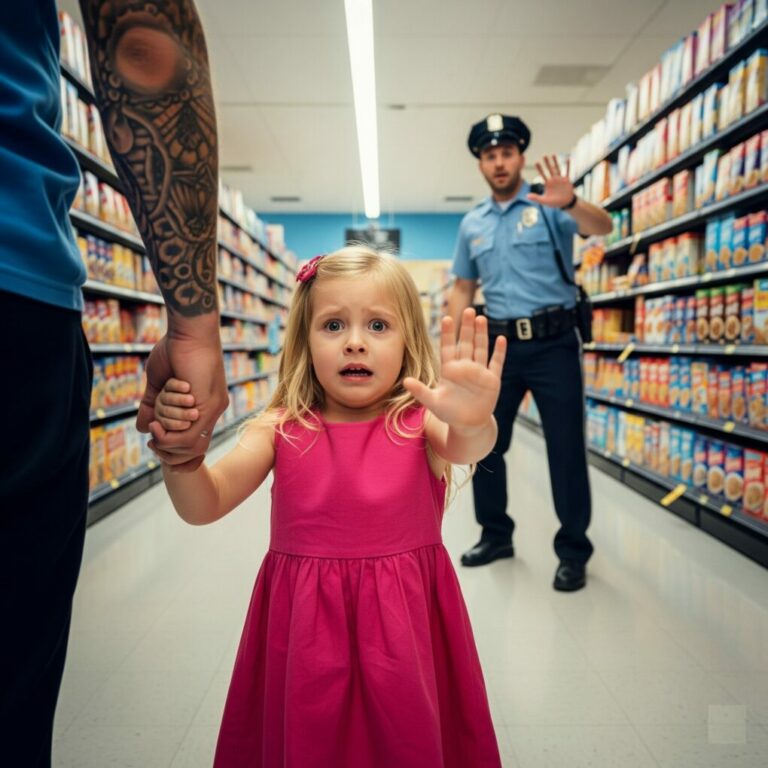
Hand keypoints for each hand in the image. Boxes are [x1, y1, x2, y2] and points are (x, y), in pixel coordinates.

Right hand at [136, 328, 228, 470]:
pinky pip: (186, 435)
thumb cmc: (175, 349)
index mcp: (206, 404)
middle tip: (154, 430)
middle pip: (192, 448)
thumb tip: (143, 428)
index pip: (196, 442)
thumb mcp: (159, 382)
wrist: (189, 331)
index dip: (175, 449)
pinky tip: (158, 421)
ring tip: (159, 410)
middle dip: (168, 447)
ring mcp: (213, 408)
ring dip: (165, 431)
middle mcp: (214, 409)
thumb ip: (152, 405)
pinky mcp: (207, 405)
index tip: (155, 440)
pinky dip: (168, 433)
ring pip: (186, 442)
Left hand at [403, 308, 505, 432]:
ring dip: (482, 334)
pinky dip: (499, 352)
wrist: (468, 424)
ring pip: (481, 348)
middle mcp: (464, 367)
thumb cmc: (449, 412)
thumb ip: (420, 391)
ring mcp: (479, 372)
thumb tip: (406, 381)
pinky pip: (496, 363)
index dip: (448, 334)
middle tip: (468, 310)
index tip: (447, 318)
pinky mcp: (492, 380)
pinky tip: (501, 339)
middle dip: (467, 328)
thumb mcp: (433, 402)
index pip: (448, 347)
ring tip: (481, 318)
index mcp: (449, 370)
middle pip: (466, 343)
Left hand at [527, 155, 574, 208]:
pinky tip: (568, 159)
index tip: (536, 162)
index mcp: (547, 184)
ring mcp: (560, 179)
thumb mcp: (544, 201)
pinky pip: (567, 172)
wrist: (565, 204)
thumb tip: (527, 196)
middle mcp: (553, 180)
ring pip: (557, 169)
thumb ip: (536, 198)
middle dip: (547, 163)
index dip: (540, 169)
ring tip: (553, 154)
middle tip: (544, 155)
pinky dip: (568, 166)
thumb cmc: (554, 202)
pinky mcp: (567, 180)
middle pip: (549, 169)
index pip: (542, 175)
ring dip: (555, 162)